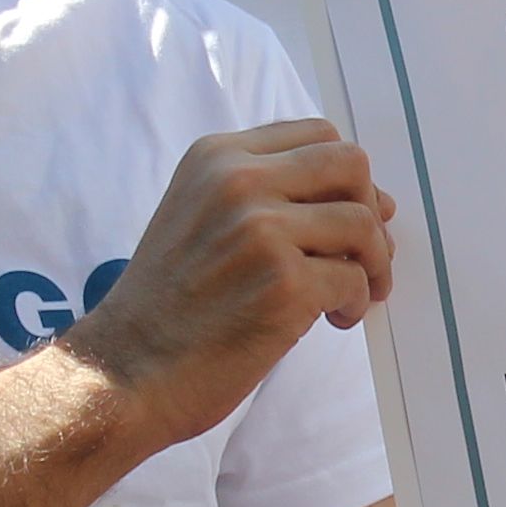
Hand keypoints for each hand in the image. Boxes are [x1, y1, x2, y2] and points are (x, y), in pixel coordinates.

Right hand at [68, 122, 394, 435]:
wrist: (126, 371)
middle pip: (350, 164)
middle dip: (371, 209)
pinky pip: (354, 279)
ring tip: (348, 297)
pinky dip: (355, 303)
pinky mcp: (284, 283)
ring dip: (372, 264)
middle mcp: (238, 181)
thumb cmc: (170, 306)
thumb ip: (272, 197)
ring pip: (363, 224)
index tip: (346, 215)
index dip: (347, 177)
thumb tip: (378, 202)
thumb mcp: (201, 218)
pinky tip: (332, 321)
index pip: (317, 135)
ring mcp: (262, 230)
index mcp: (217, 157)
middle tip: (362, 254)